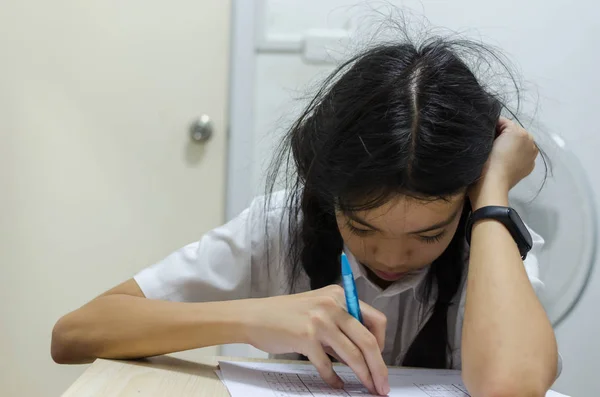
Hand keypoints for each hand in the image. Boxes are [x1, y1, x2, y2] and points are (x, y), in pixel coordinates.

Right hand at [242, 285, 389, 394]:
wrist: (255, 316)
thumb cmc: (286, 314)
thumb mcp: (319, 308)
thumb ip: (341, 323)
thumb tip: (364, 351)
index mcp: (340, 295)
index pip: (376, 319)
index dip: (383, 342)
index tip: (379, 358)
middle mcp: (333, 305)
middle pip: (369, 341)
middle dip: (379, 367)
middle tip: (382, 386)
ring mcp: (320, 321)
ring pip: (353, 355)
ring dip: (364, 376)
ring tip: (368, 388)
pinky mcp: (306, 338)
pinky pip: (328, 365)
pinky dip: (334, 378)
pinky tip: (337, 384)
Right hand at [469, 117, 538, 208]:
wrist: (492, 183)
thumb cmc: (487, 160)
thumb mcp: (486, 138)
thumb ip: (493, 129)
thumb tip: (494, 128)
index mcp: (519, 132)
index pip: (504, 122)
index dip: (493, 127)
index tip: (484, 134)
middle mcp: (530, 141)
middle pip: (514, 133)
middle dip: (504, 136)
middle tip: (491, 144)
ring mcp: (532, 155)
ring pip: (520, 144)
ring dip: (512, 146)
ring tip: (499, 154)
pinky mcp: (530, 167)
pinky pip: (523, 156)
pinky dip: (516, 156)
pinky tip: (506, 162)